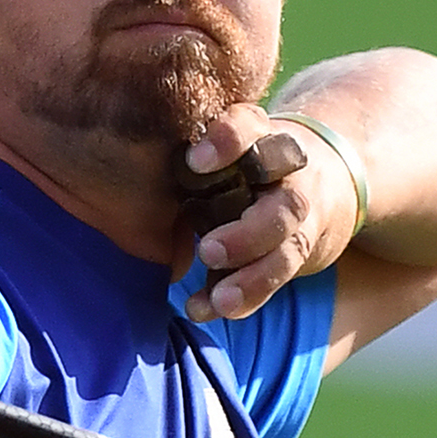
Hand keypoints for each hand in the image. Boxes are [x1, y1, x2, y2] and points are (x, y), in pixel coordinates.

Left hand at [181, 105, 354, 321]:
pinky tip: (208, 309)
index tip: (194, 161)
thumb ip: (189, 159)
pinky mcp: (298, 252)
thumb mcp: (219, 145)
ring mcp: (298, 216)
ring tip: (219, 300)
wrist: (315, 179)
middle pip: (284, 203)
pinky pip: (276, 278)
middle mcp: (288, 176)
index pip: (249, 128)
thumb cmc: (238, 160)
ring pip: (287, 247)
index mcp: (259, 136)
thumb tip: (121, 179)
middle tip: (207, 251)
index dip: (228, 142)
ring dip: (252, 277)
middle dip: (249, 232)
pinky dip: (245, 298)